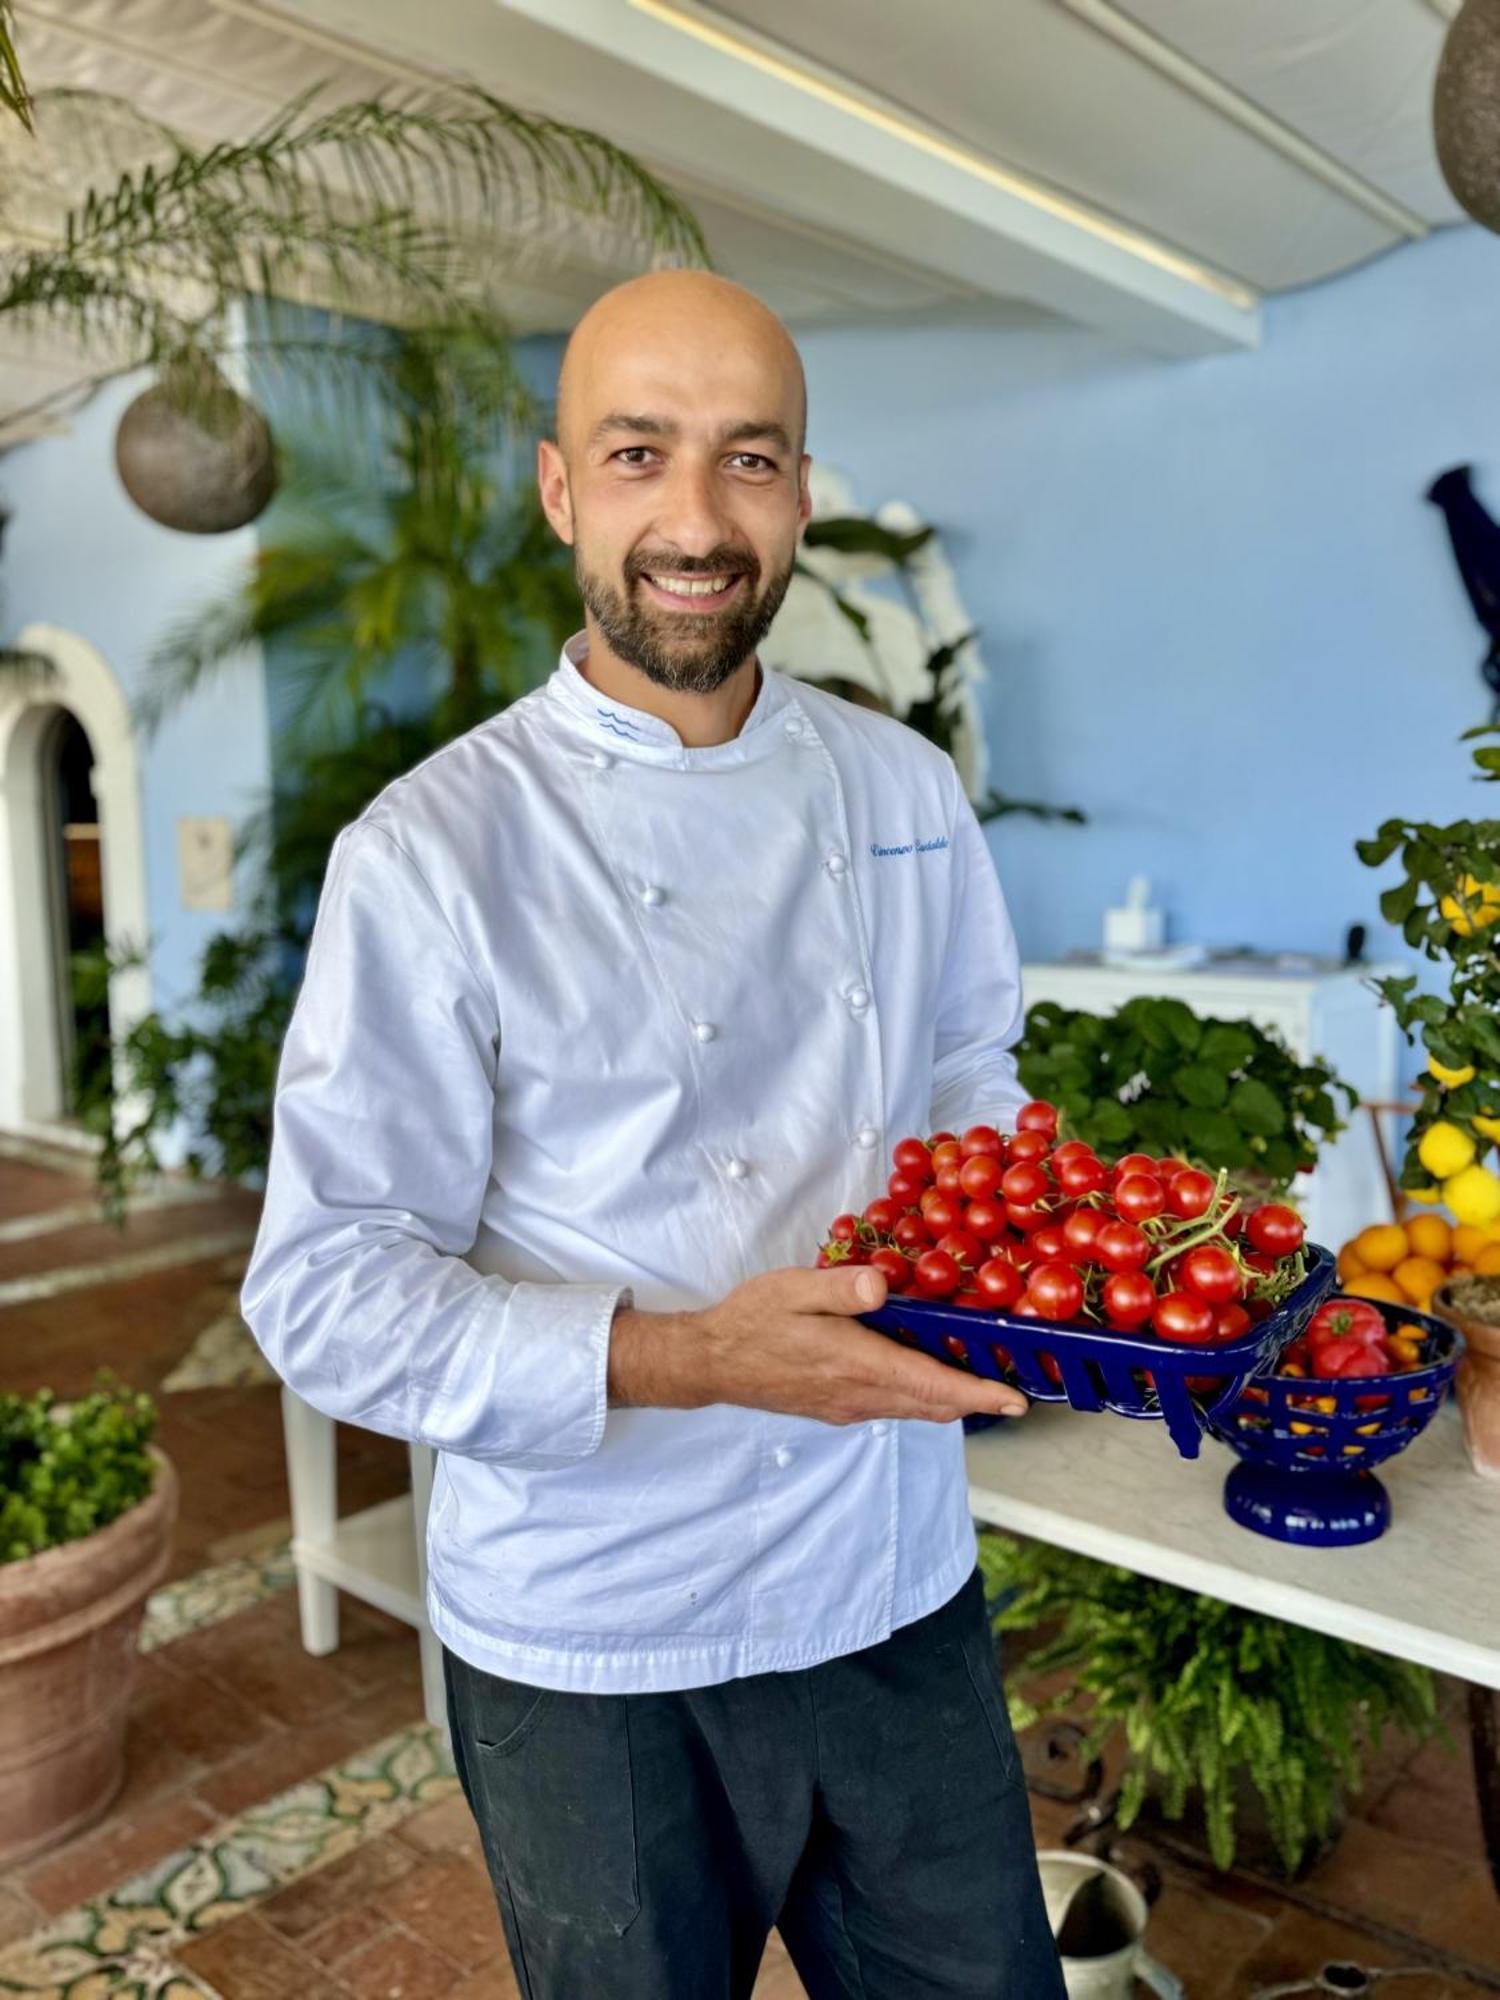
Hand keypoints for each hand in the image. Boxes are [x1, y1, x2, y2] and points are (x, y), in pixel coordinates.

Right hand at [609, 1265, 1028, 1425]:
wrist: (712, 1362)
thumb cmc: (752, 1319)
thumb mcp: (792, 1287)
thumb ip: (840, 1288)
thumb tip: (883, 1286)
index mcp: (855, 1362)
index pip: (930, 1384)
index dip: (978, 1395)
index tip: (1016, 1401)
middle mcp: (859, 1393)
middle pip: (933, 1404)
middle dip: (977, 1399)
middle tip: (1016, 1387)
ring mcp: (849, 1406)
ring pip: (915, 1409)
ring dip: (951, 1400)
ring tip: (983, 1381)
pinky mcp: (838, 1408)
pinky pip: (894, 1407)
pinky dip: (922, 1397)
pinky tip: (927, 1375)